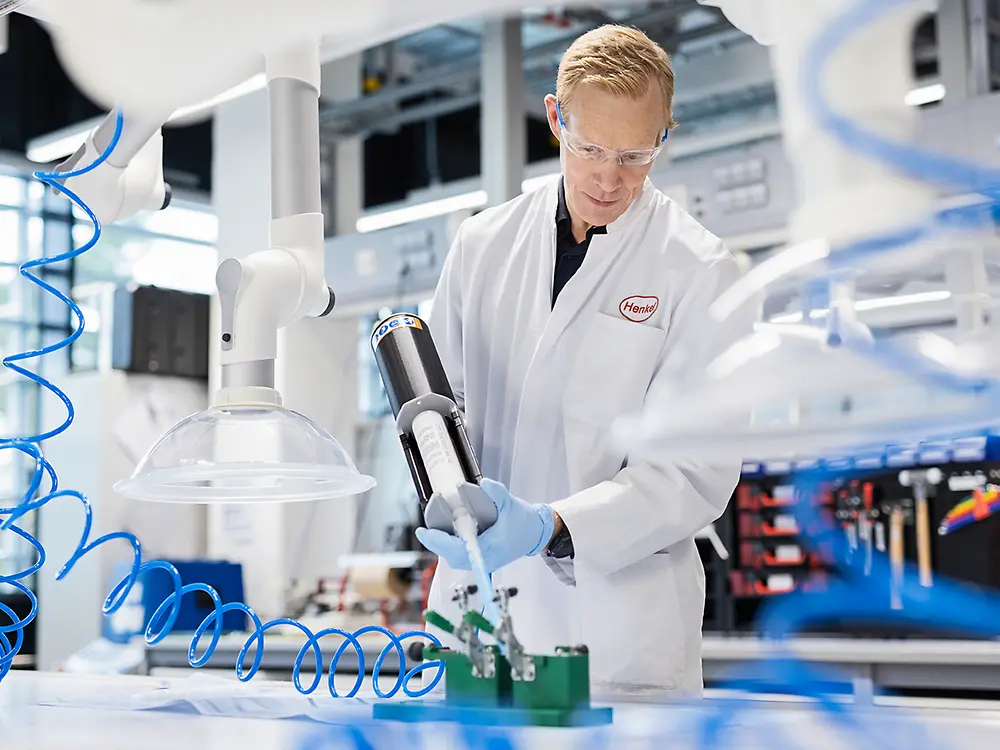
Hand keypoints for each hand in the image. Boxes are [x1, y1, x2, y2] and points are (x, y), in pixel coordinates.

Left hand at [415, 479, 555, 572]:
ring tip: (432, 533)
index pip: (459, 549)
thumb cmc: (524, 521)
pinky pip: (462, 559)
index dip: (439, 542)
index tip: (426, 533)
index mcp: (492, 546)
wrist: (536, 534)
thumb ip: (496, 492)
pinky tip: (446, 538)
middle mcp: (487, 559)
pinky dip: (451, 549)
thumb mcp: (511, 502)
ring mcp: (485, 562)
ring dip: (442, 548)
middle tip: (424, 531)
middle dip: (436, 544)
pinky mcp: (484, 561)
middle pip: (453, 557)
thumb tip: (483, 483)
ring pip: (456, 560)